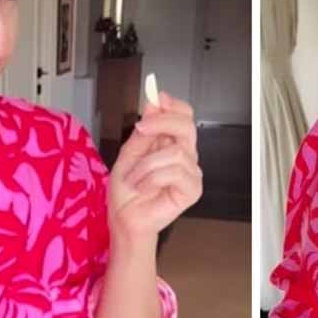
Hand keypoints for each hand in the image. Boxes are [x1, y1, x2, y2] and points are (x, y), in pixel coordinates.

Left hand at [108, 91, 201, 242]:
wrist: (124, 219)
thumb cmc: (127, 192)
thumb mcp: (129, 154)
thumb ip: (144, 130)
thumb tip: (154, 102)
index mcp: (171, 143)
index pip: (184, 115)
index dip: (173, 105)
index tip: (156, 98)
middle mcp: (185, 155)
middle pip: (187, 125)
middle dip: (163, 121)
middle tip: (142, 129)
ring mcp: (191, 172)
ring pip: (175, 151)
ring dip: (147, 164)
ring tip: (135, 178)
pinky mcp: (193, 190)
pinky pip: (175, 172)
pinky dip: (152, 178)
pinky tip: (144, 188)